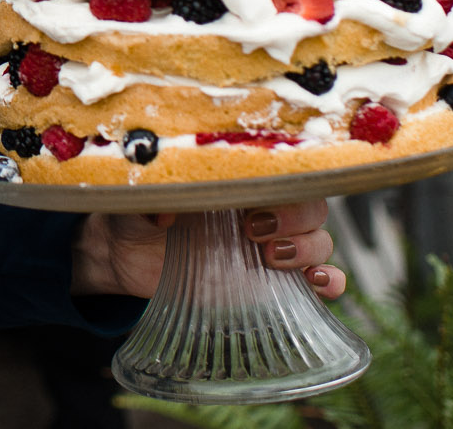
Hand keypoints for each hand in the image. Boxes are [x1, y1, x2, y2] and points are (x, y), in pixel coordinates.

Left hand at [70, 200, 345, 300]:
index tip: (252, 206)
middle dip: (295, 219)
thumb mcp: (137, 198)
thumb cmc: (135, 210)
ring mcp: (271, 244)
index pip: (286, 170)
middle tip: (254, 232)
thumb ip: (153, 197)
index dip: (283, 186)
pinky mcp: (271, 281)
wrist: (123, 253)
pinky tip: (317, 283)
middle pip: (311, 204)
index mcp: (237, 180)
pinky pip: (320, 276)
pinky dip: (329, 279)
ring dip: (309, 249)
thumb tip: (167, 214)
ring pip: (320, 238)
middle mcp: (261, 207)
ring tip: (271, 259)